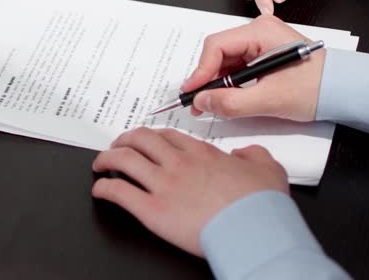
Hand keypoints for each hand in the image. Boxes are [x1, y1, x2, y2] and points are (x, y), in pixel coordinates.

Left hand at [92, 127, 288, 256]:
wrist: (255, 231)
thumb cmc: (261, 205)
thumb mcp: (268, 168)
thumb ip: (254, 155)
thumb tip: (246, 153)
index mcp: (201, 153)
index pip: (167, 136)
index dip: (152, 136)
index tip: (147, 141)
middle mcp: (178, 163)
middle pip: (140, 139)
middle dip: (124, 140)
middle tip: (118, 146)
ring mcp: (163, 185)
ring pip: (123, 160)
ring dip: (106, 159)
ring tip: (101, 163)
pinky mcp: (152, 210)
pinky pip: (119, 192)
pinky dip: (104, 188)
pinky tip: (100, 190)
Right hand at [182, 15, 323, 120]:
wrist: (345, 90)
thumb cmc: (317, 89)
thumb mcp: (271, 100)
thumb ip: (232, 102)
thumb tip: (201, 102)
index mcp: (261, 32)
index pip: (217, 46)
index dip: (200, 71)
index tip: (191, 93)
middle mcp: (259, 31)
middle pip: (218, 52)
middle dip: (206, 78)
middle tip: (197, 103)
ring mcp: (261, 41)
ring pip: (226, 60)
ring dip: (216, 82)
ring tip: (209, 104)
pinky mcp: (264, 53)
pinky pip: (237, 65)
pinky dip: (229, 82)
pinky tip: (225, 98)